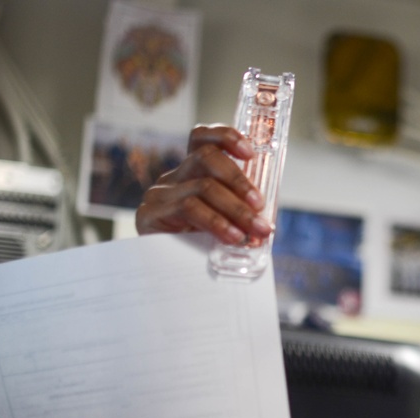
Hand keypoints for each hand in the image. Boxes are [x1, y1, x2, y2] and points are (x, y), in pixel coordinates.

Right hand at [136, 124, 271, 245]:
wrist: (167, 278)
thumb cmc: (200, 249)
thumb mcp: (224, 225)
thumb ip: (240, 214)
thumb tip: (268, 220)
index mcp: (192, 174)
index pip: (201, 139)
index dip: (226, 137)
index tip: (251, 153)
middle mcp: (174, 178)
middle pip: (205, 157)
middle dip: (239, 180)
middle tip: (260, 206)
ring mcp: (161, 194)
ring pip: (203, 186)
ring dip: (236, 209)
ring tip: (256, 230)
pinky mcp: (150, 214)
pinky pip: (189, 208)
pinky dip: (218, 222)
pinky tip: (233, 237)